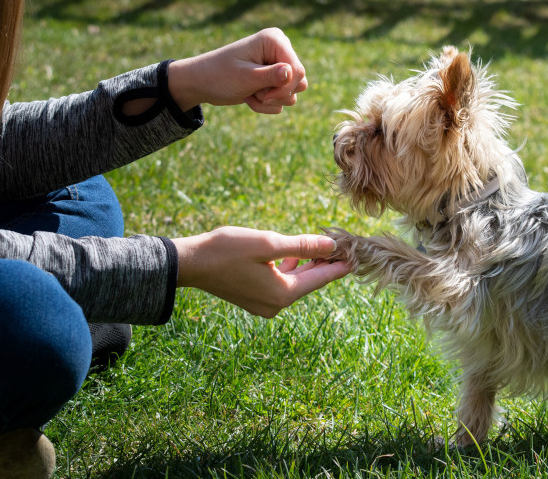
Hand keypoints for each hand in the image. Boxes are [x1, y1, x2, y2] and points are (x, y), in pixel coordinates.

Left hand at [167, 27, 308, 113]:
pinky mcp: (275, 79)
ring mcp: (278, 64)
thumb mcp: (245, 77)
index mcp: (274, 40)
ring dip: (271, 101)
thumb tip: (293, 73)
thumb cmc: (219, 75)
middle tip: (257, 95)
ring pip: (293, 92)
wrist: (201, 83)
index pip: (297, 69)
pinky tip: (250, 97)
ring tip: (250, 94)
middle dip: (278, 95)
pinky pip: (283, 99)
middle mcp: (280, 49)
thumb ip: (271, 76)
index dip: (285, 87)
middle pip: (299, 81)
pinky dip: (267, 104)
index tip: (265, 96)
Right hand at [172, 227, 350, 317]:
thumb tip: (331, 246)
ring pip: (296, 282)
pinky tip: (295, 255)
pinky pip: (281, 283)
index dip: (341, 265)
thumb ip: (302, 246)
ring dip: (308, 265)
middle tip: (344, 246)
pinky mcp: (253, 298)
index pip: (321, 279)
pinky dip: (291, 269)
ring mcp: (264, 304)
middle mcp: (276, 305)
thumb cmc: (227, 250)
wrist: (189, 264)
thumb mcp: (268, 243)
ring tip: (325, 247)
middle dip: (326, 264)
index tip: (359, 255)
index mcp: (283, 294)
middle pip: (310, 282)